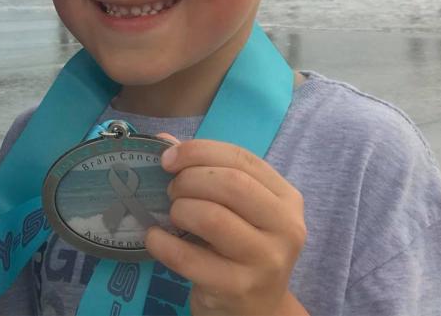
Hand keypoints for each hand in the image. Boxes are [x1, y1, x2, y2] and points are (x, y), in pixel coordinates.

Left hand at [145, 138, 307, 315]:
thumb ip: (206, 171)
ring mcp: (265, 261)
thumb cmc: (240, 248)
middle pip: (229, 183)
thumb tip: (164, 141)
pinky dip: (162, 242)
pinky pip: (189, 257)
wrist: (257, 310)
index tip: (168, 158)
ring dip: (179, 209)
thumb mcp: (235, 208)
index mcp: (286, 199)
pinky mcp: (238, 288)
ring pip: (212, 217)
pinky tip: (155, 238)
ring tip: (172, 215)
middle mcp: (285, 228)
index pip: (241, 158)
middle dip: (188, 179)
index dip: (198, 151)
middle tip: (171, 191)